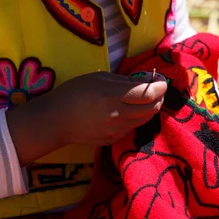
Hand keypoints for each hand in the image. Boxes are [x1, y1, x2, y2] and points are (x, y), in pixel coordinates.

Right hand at [7, 71, 166, 165]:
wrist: (56, 120)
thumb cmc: (74, 92)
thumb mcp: (98, 78)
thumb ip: (123, 81)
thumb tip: (144, 81)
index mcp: (112, 96)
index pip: (146, 94)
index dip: (160, 87)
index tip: (162, 81)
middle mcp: (117, 115)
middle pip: (151, 109)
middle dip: (159, 98)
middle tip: (158, 89)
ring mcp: (116, 130)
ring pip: (145, 119)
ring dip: (150, 108)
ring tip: (146, 99)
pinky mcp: (113, 140)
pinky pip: (133, 127)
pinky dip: (137, 117)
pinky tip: (130, 110)